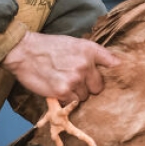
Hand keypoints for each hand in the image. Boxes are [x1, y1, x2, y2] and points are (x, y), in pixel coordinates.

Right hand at [2, 31, 119, 104]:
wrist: (24, 52)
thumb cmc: (48, 47)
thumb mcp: (73, 43)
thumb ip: (92, 54)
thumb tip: (115, 64)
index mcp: (89, 50)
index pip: (113, 63)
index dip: (116, 72)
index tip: (120, 78)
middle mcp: (85, 64)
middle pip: (98, 87)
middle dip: (88, 86)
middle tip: (74, 79)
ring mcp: (75, 79)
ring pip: (84, 97)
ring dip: (75, 93)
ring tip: (61, 82)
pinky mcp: (63, 91)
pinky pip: (72, 102)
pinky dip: (65, 99)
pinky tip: (56, 88)